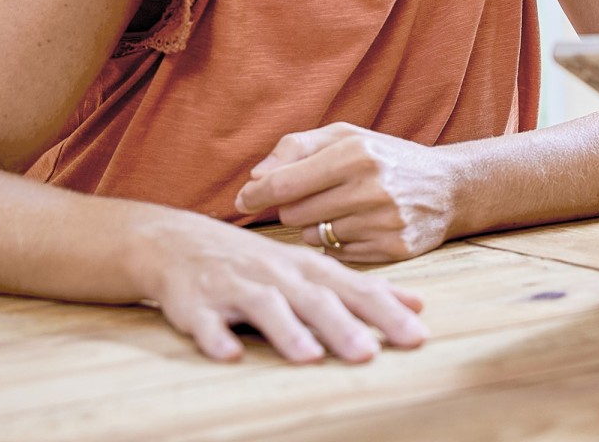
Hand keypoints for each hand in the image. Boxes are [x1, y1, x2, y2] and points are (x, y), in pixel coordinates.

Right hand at [132, 213, 426, 362]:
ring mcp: (236, 287)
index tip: (417, 336)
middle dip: (342, 326)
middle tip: (369, 355)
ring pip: (265, 308)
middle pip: (315, 300)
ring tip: (309, 357)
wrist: (180, 241)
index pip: (355, 290)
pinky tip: (228, 355)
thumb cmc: (259, 262)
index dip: (386, 313)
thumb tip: (417, 304)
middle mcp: (277, 275)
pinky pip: (206, 322)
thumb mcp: (312, 269)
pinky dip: (216, 337)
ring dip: (287, 332)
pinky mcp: (196, 303)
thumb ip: (362, 288)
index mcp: (309, 269)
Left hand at [234, 123, 459, 262]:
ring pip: (314, 237)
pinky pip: (338, 255)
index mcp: (356, 153)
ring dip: (317, 226)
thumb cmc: (387, 157)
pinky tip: (359, 226)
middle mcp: (371, 187)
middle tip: (315, 196)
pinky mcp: (393, 249)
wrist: (450, 187)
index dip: (256, 194)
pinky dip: (340, 243)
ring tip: (343, 209)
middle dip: (295, 206)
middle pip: (294, 213)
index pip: (284, 183)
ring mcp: (384, 221)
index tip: (243, 200)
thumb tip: (255, 177)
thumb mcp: (347, 136)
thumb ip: (297, 147)